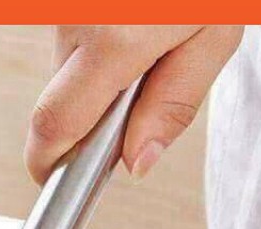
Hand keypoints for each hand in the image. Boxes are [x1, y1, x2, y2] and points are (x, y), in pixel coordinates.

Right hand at [24, 25, 243, 183]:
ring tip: (144, 52)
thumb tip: (137, 163)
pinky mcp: (62, 1)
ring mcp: (63, 7)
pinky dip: (96, 56)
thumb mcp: (213, 40)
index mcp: (115, 39)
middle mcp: (76, 20)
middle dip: (86, 122)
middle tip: (133, 103)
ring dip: (96, 85)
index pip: (54, 124)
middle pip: (56, 104)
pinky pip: (70, 45)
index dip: (47, 162)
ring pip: (64, 74)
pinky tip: (130, 33)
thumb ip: (172, 106)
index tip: (54, 178)